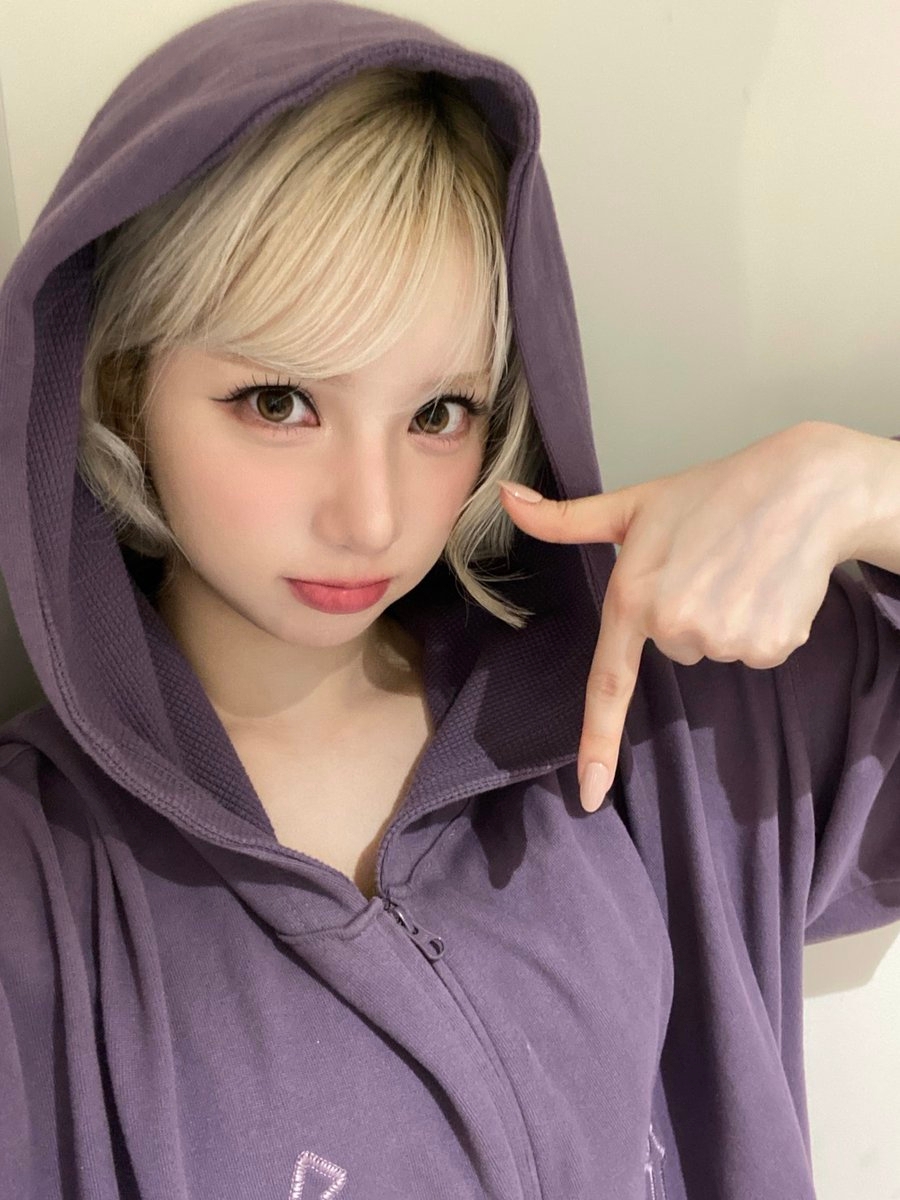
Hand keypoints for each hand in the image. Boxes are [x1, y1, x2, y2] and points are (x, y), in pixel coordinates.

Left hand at [497, 421, 868, 812]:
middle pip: (675, 650)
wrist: (804, 487)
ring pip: (716, 651)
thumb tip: (505, 498)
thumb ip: (563, 518)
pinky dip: (762, 625)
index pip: (607, 683)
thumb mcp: (632, 503)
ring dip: (727, 618)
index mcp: (633, 599)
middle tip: (707, 565)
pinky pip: (755, 653)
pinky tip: (769, 583)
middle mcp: (674, 626)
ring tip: (741, 567)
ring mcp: (723, 639)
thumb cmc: (711, 493)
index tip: (589, 795)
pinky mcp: (769, 646)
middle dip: (687, 615)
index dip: (597, 742)